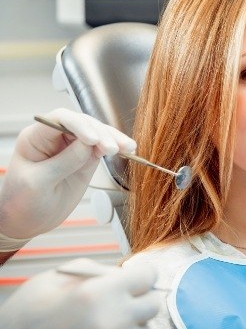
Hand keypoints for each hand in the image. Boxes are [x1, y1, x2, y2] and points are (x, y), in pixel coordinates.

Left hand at [0, 108, 135, 238]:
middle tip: (113, 148)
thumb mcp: (38, 183)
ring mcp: (72, 147)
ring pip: (97, 134)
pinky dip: (116, 148)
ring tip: (127, 147)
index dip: (79, 125)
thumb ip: (63, 162)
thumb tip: (89, 146)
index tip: (93, 140)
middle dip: (101, 134)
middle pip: (83, 124)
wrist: (27, 221)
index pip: (60, 120)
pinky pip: (102, 148)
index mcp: (35, 138)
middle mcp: (55, 138)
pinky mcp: (85, 159)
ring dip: (113, 139)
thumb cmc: (22, 202)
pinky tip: (128, 150)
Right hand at [0, 258, 159, 328]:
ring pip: (142, 326)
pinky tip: (102, 325)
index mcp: (100, 293)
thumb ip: (102, 271)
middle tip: (123, 297)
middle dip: (140, 298)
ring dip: (132, 319)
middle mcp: (111, 319)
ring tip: (108, 315)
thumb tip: (125, 274)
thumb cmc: (31, 307)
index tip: (136, 275)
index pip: (148, 277)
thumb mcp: (64, 274)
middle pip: (151, 305)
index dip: (142, 274)